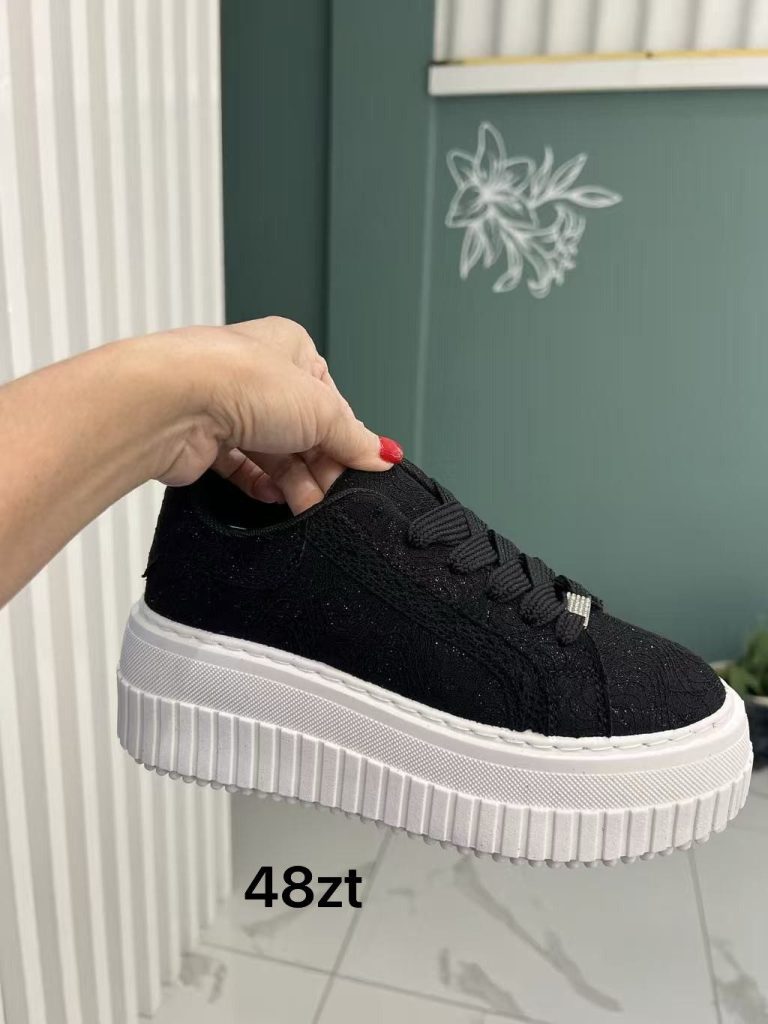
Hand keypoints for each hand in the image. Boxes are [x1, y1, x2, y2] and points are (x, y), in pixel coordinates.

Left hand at [157, 317, 401, 512]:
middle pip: (303, 431)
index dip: (345, 439)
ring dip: (293, 482)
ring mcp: (227, 406)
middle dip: (319, 467)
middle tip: (332, 496)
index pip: (330, 402)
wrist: (171, 403)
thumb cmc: (238, 380)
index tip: (360, 470)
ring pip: (273, 452)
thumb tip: (380, 454)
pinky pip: (240, 467)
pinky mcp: (203, 439)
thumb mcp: (320, 410)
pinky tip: (272, 498)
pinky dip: (259, 484)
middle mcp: (256, 374)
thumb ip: (353, 438)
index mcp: (289, 348)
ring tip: (305, 505)